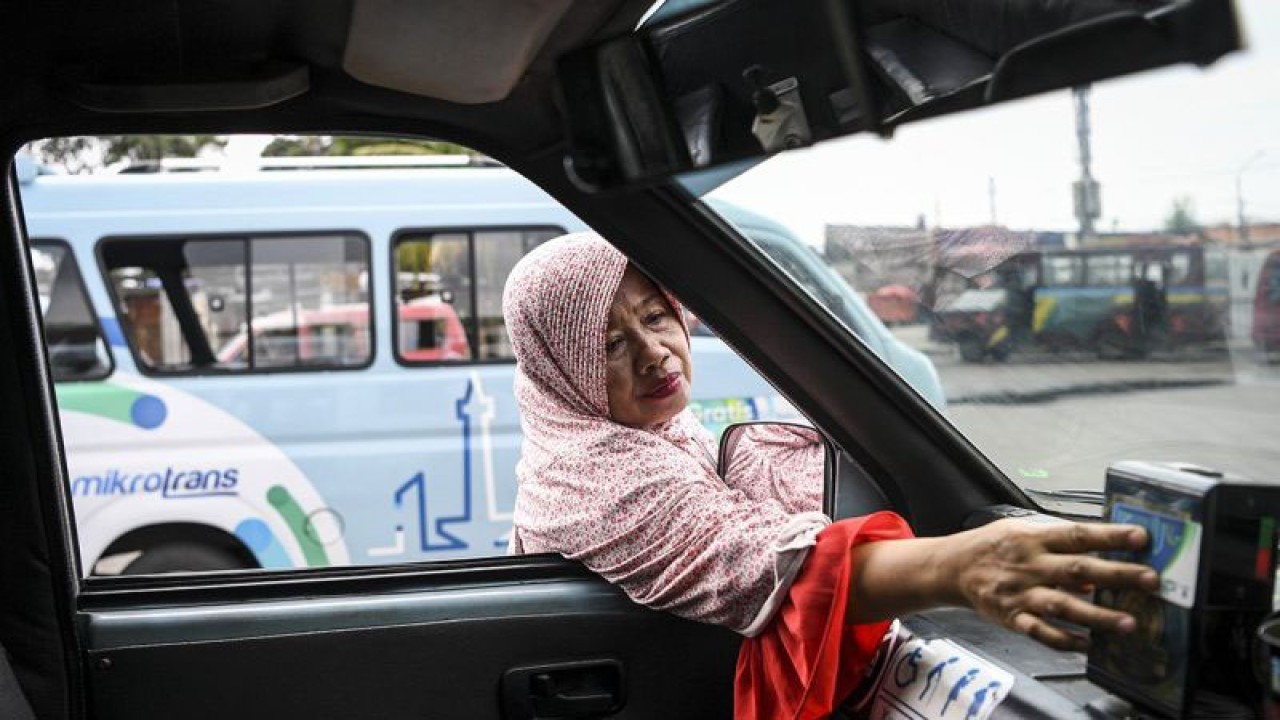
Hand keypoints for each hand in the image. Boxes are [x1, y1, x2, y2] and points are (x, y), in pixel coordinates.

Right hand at [940, 518, 1158, 650]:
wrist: (952, 567)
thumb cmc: (992, 546)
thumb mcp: (1020, 530)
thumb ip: (1057, 542)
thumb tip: (1097, 558)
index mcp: (1034, 538)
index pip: (1078, 534)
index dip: (1110, 536)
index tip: (1141, 537)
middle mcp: (1030, 565)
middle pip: (1079, 569)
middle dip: (1117, 575)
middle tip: (1151, 580)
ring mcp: (1021, 593)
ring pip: (1063, 606)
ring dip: (1097, 616)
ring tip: (1128, 623)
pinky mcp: (1012, 617)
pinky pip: (1041, 632)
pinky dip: (1065, 640)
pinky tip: (1088, 644)